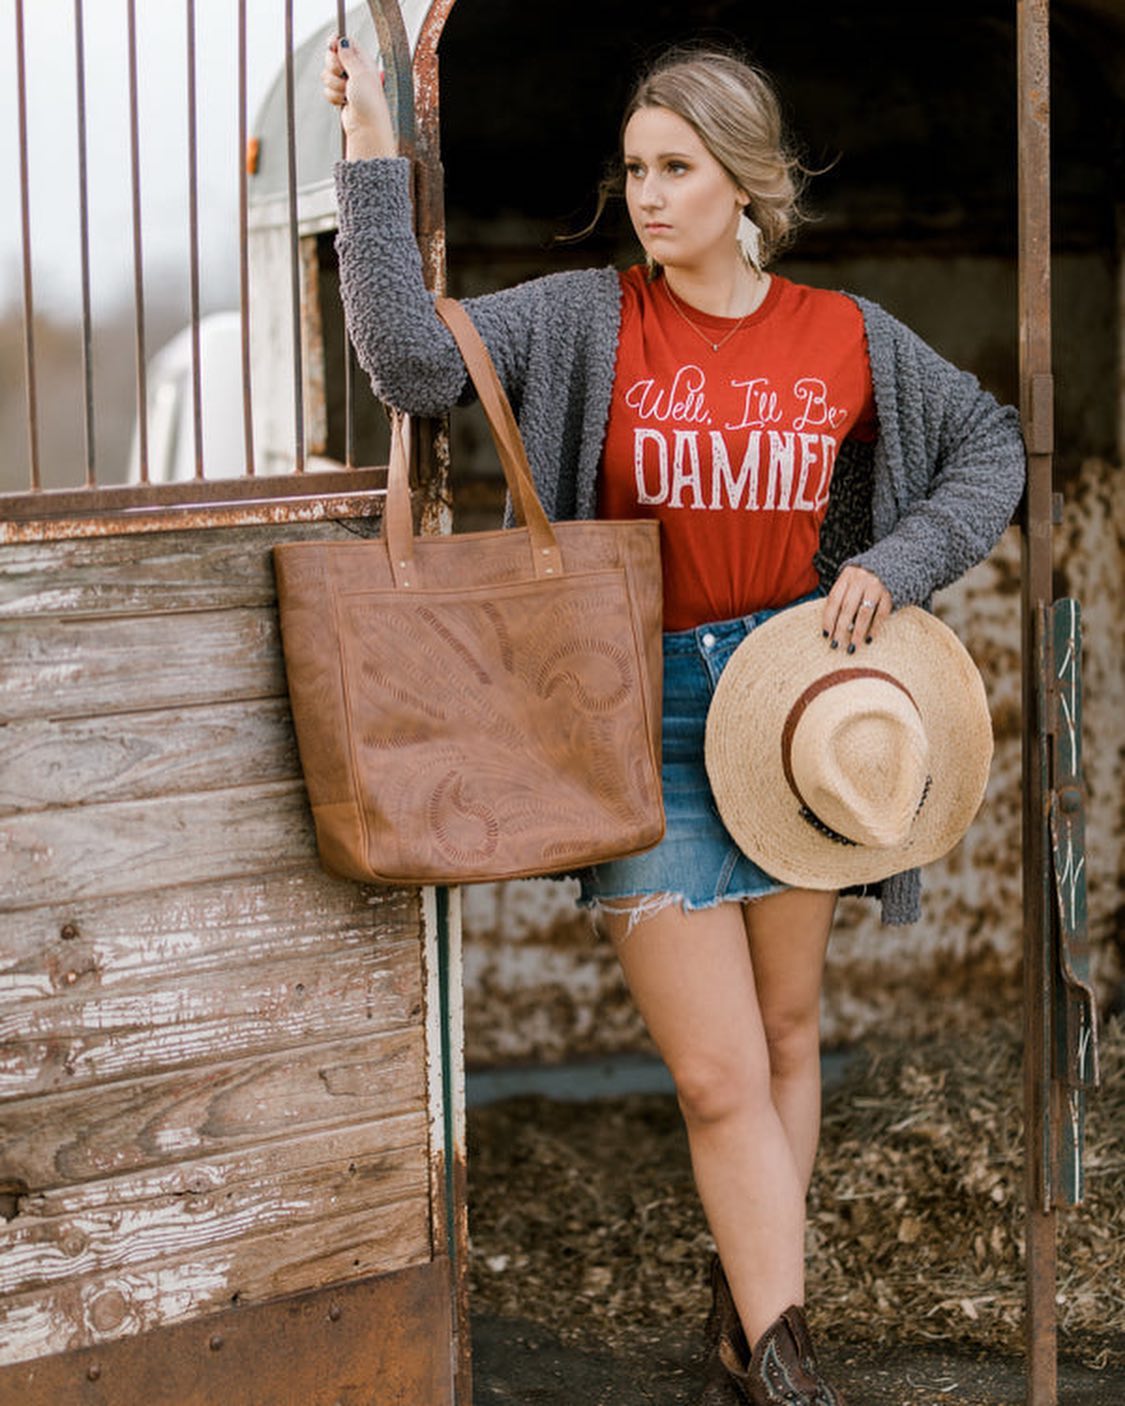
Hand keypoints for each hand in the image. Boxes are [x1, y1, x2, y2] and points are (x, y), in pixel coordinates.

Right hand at [322, 36, 396, 158]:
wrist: (367, 127)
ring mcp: (346, 83)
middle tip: (342, 76)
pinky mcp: (340, 95)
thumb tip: (342, 41)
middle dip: (333, 67)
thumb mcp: (360, 74)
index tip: (331, 46)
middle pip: (332, 57)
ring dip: (334, 85)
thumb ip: (349, 56)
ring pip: (327, 75)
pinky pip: (327, 89)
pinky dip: (333, 96)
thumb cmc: (369, 102)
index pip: (346, 42)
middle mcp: (354, 70)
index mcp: (363, 61)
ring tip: (347, 93)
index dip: (336, 42)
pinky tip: (344, 102)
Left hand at [821, 565, 891, 652]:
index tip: (826, 635)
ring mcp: (876, 586)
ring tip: (853, 645)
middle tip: (837, 644)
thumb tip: (832, 625)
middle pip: (847, 607)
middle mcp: (861, 579)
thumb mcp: (851, 581)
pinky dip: (875, 627)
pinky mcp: (890, 593)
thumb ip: (843, 597)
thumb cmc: (865, 579)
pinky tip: (869, 638)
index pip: (834, 599)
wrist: (895, 564)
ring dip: (858, 631)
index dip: (829, 618)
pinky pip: (881, 613)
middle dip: (841, 628)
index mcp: (847, 575)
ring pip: (864, 612)